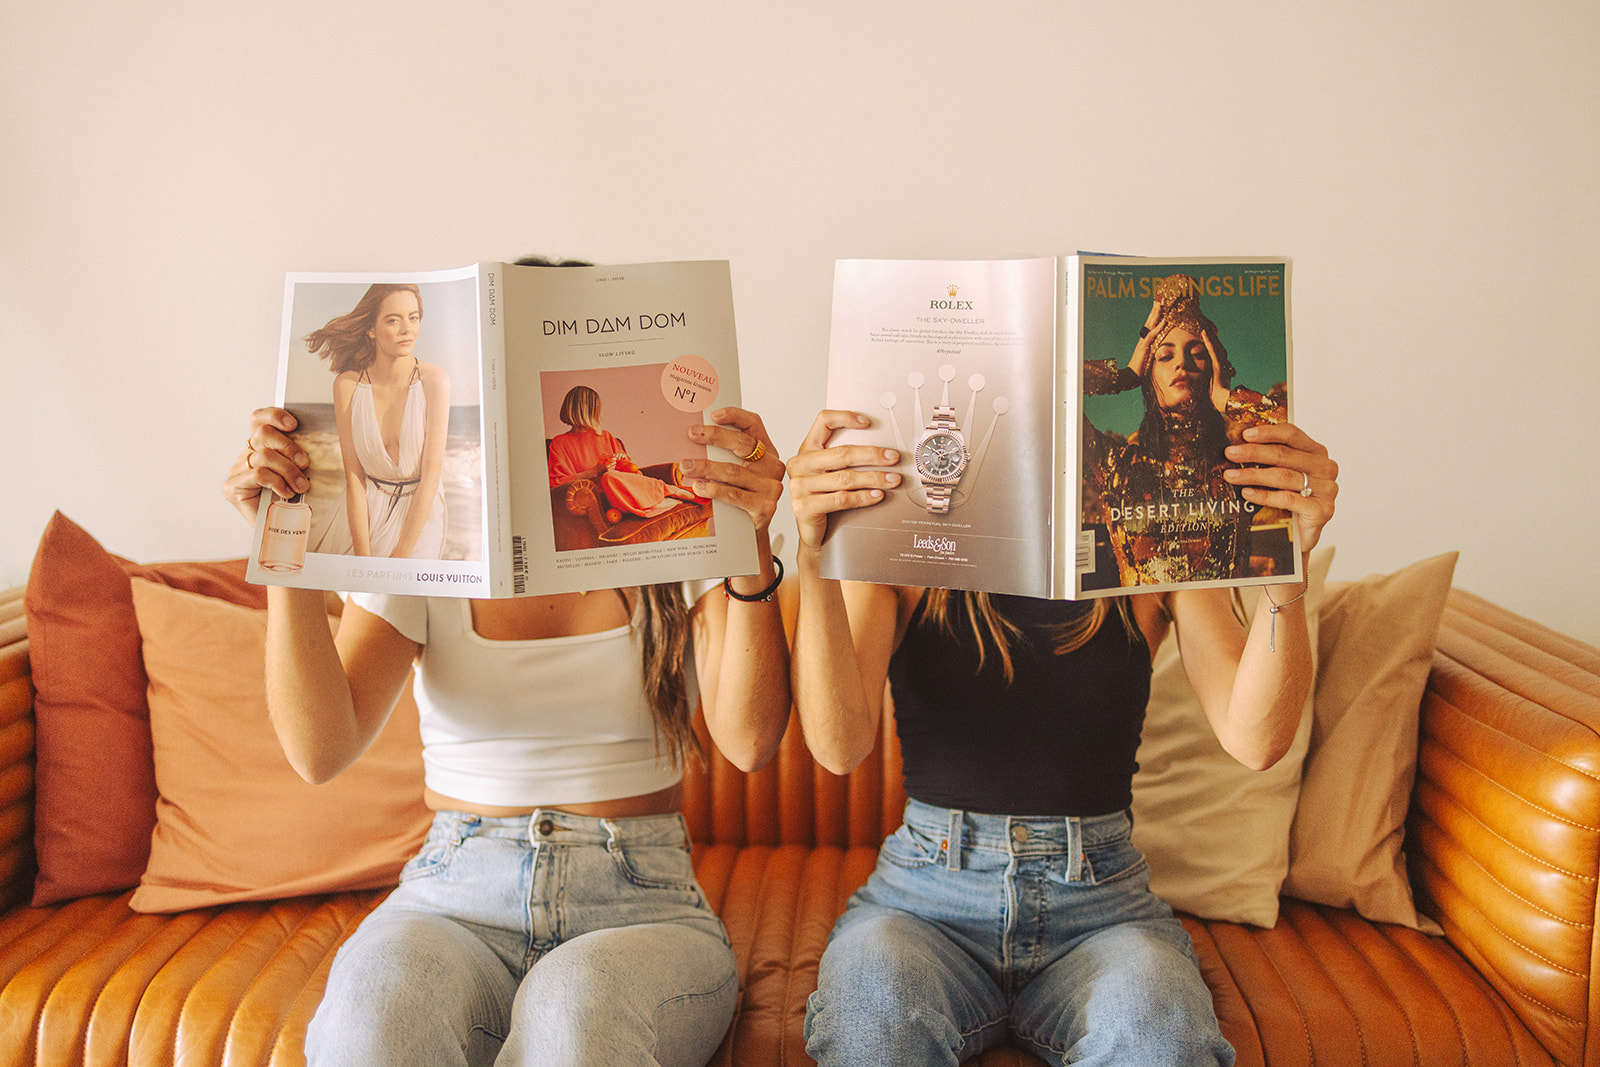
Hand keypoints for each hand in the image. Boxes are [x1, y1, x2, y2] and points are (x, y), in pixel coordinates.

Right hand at [223, 408, 309, 523]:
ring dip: (288, 470)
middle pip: (262, 434)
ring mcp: (237, 471)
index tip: (294, 425)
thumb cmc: (294, 501)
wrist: (282, 532)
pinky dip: (277, 482)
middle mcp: (246, 456)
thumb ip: (300, 456)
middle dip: (289, 447)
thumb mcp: (300, 472)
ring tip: (301, 486)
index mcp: (260, 447)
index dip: (274, 416)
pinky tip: (287, 493)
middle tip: (306, 463)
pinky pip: (258, 474)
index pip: (258, 419)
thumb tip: (319, 441)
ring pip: (264, 456)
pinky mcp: (232, 487)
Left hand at [681, 407, 786, 531]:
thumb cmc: (740, 494)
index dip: (735, 415)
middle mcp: (772, 465)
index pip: (753, 424)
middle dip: (714, 436)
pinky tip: (700, 487)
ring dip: (706, 467)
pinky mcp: (765, 507)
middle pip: (743, 444)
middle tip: (692, 434)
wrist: (750, 530)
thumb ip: (725, 454)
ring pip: (734, 471)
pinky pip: (735, 495)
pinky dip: (714, 490)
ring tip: (686, 466)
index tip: (713, 414)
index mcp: (766, 450)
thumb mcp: (737, 470)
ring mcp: (771, 486)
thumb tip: (694, 435)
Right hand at [785, 410, 901, 553]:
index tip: (868, 423)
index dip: (845, 417)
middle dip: (872, 455)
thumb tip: (884, 450)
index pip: (823, 421)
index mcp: (807, 450)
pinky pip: (841, 499)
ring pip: (845, 478)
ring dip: (874, 478)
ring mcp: (799, 486)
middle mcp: (800, 464)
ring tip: (892, 479)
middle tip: (893, 458)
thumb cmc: (826, 499)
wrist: (814, 534)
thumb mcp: (831, 473)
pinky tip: (877, 495)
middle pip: (841, 453)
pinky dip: (863, 497)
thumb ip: (845, 459)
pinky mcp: (804, 507)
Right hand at [1128, 297, 1163, 378]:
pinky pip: (1152, 335)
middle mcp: (1143, 339)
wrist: (1130, 377)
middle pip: (1150, 321)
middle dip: (1155, 310)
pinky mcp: (1144, 347)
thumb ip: (1151, 354)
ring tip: (1160, 303)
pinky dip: (1158, 328)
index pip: (1150, 325)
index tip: (1158, 306)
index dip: (1155, 316)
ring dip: (1156, 314)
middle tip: (1159, 298)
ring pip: (1150, 325)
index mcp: (1144, 341)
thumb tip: (1158, 352)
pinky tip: (1164, 321)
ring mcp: (1143, 342)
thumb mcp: (1147, 360)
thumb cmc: (1139, 371)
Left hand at [1202, 330, 1232, 409]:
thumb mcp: (1204, 388)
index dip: (1211, 345)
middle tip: (1206, 328)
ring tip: (1204, 328)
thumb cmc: (1213, 399)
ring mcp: (1222, 365)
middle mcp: (1223, 365)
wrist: (1222, 403)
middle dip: (1212, 338)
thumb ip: (1197, 382)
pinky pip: (1213, 351)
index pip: (1215, 354)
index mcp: (1220, 370)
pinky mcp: (1219, 366)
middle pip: (1217, 348)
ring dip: (1210, 337)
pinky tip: (1204, 333)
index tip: (1205, 336)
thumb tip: (1184, 379)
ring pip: (1216, 347)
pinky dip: (1209, 342)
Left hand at [1223, 422, 1338, 552]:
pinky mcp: (1322, 510)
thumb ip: (1270, 459)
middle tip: (1230, 453)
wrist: (1301, 534)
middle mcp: (1325, 468)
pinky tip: (1247, 493)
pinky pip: (1288, 499)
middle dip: (1253, 453)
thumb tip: (1238, 446)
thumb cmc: (1290, 500)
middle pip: (1284, 455)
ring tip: (1231, 475)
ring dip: (1253, 475)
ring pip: (1283, 476)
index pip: (1292, 434)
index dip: (1267, 432)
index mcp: (1317, 452)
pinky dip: (1264, 496)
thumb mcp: (1282, 474)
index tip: (1244, 435)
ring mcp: (1327, 489)